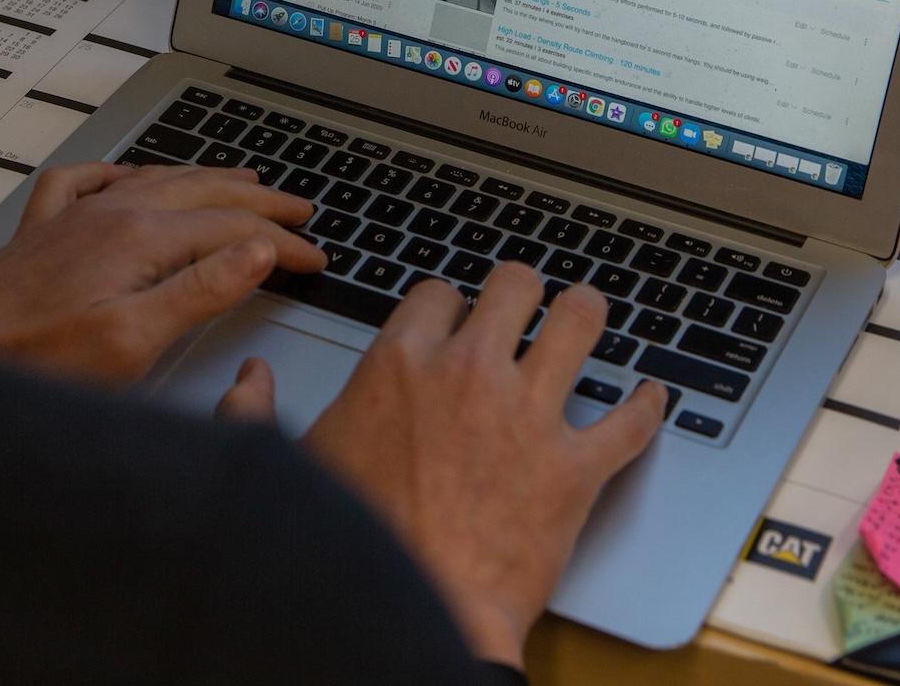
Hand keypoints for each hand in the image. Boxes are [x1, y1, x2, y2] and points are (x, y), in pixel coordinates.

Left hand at [0, 160, 324, 383]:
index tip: (316, 256)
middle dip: (259, 202)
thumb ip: (200, 292)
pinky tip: (128, 175)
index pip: (233, 230)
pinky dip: (123, 172)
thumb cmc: (34, 362)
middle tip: (301, 209)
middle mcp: (109, 214)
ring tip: (244, 181)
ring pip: (157, 180)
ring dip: (207, 179)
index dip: (282, 244)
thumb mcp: (133, 341)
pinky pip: (89, 181)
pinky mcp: (43, 234)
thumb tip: (257, 252)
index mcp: (140, 238)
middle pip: (204, 193)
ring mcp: (74, 218)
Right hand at [226, 266, 666, 666]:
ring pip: (579, 324)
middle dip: (523, 291)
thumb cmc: (352, 548)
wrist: (410, 613)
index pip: (438, 292)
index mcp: (399, 364)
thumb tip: (247, 382)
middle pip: (514, 286)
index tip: (455, 320)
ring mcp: (527, 417)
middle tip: (527, 306)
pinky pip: (630, 421)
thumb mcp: (289, 467)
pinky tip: (652, 399)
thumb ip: (255, 415)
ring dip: (587, 316)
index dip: (450, 305)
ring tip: (589, 317)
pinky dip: (648, 408)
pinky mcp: (574, 470)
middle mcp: (468, 374)